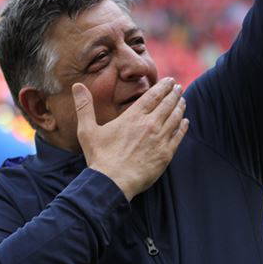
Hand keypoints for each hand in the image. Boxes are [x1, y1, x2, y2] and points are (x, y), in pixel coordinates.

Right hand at [72, 78, 188, 200]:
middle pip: (167, 104)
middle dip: (174, 93)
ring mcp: (160, 139)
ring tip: (182, 100)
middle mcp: (150, 125)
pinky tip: (185, 122)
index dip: (163, 87)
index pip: (153, 96)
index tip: (170, 81)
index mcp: (133, 117)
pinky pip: (178, 136)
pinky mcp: (166, 154)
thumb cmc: (99, 157)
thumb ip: (84, 107)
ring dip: (180, 107)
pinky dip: (183, 127)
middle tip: (178, 87)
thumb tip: (77, 86)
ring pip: (175, 118)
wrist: (113, 183)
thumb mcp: (87, 130)